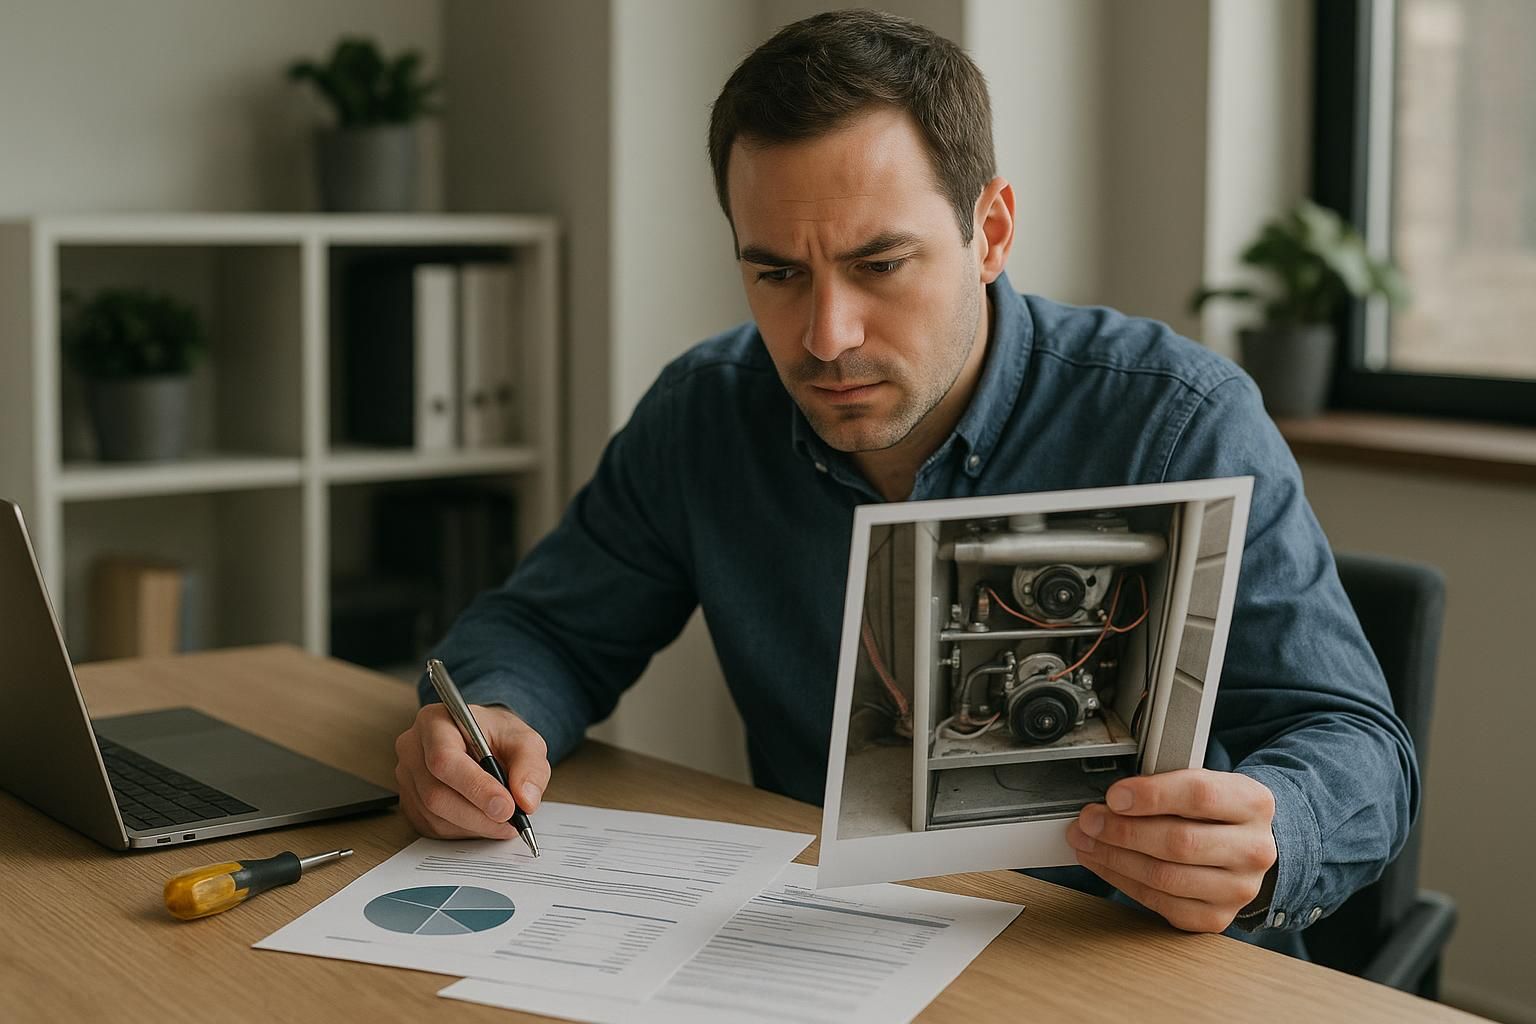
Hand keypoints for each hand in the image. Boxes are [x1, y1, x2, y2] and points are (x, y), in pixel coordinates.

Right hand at [394, 703, 551, 839]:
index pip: (444, 759)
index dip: (475, 787)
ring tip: (504, 821)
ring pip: (435, 815)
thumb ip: (530, 766)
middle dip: (478, 815)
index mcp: (435, 722)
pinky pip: (433, 827)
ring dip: (475, 826)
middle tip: (512, 821)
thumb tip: (525, 801)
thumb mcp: (525, 740)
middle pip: (436, 794)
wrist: (483, 741)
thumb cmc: (499, 736)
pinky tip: (484, 820)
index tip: (507, 807)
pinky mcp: (409, 803)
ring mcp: (407, 778)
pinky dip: (464, 831)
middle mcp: (412, 749)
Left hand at [1066, 768, 1276, 932]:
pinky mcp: (1216, 917)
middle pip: (1179, 842)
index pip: (1200, 795)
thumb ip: (1165, 786)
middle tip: (1089, 821)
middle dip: (1122, 830)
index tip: (1114, 796)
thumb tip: (1112, 800)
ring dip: (1114, 857)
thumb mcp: (1204, 783)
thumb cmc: (1215, 812)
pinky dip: (1122, 881)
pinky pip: (1159, 902)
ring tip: (1087, 841)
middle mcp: (1253, 850)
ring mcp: (1238, 889)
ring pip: (1165, 876)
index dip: (1151, 795)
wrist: (1245, 848)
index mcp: (1253, 804)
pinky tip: (1103, 862)